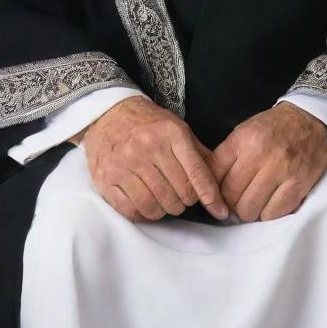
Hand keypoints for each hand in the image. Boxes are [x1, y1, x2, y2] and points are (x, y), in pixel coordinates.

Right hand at [79, 96, 228, 222]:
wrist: (107, 113)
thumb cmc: (147, 123)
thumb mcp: (177, 127)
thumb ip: (197, 153)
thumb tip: (218, 182)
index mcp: (170, 133)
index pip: (197, 173)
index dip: (211, 196)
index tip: (220, 211)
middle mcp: (148, 147)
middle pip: (178, 194)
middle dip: (185, 202)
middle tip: (181, 197)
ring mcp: (125, 163)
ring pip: (155, 206)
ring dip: (164, 210)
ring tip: (164, 202)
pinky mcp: (106, 178)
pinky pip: (131, 209)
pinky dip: (142, 214)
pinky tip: (146, 205)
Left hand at [207, 102, 326, 222]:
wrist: (312, 119)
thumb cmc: (274, 127)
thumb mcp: (244, 131)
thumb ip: (226, 156)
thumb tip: (209, 186)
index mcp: (243, 140)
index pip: (214, 174)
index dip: (210, 188)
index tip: (214, 194)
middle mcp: (261, 155)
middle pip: (230, 197)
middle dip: (229, 204)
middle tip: (234, 202)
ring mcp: (281, 171)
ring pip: (250, 210)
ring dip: (248, 211)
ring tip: (252, 203)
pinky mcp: (299, 185)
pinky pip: (273, 214)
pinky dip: (267, 214)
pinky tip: (268, 204)